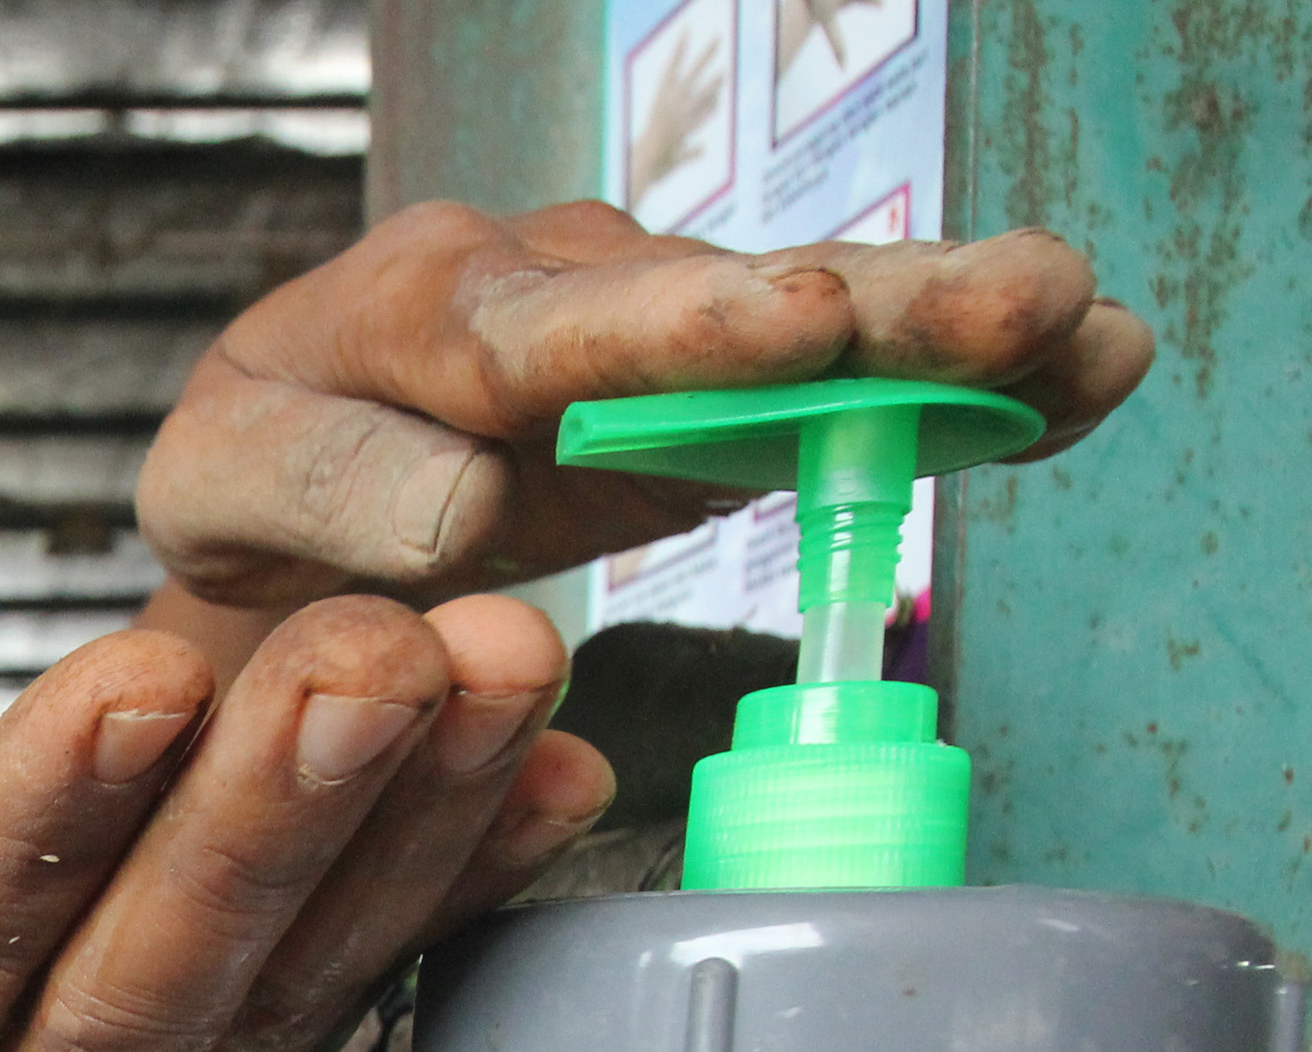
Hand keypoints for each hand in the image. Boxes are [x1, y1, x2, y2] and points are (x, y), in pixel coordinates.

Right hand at [0, 593, 612, 1051]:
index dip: (45, 818)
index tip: (146, 674)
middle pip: (147, 979)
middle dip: (272, 811)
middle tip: (375, 654)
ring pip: (292, 979)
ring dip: (411, 818)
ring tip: (494, 661)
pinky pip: (388, 977)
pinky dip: (480, 872)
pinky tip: (557, 767)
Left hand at [139, 201, 1157, 610]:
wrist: (284, 471)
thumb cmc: (254, 481)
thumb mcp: (224, 491)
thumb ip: (328, 489)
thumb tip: (467, 508)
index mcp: (431, 309)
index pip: (563, 325)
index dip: (687, 329)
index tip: (792, 321)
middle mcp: (569, 284)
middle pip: (734, 299)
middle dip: (876, 300)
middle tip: (1013, 297)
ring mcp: (663, 323)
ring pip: (821, 318)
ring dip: (954, 324)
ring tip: (1087, 325)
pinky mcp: (729, 380)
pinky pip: (853, 373)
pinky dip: (962, 380)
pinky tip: (1083, 376)